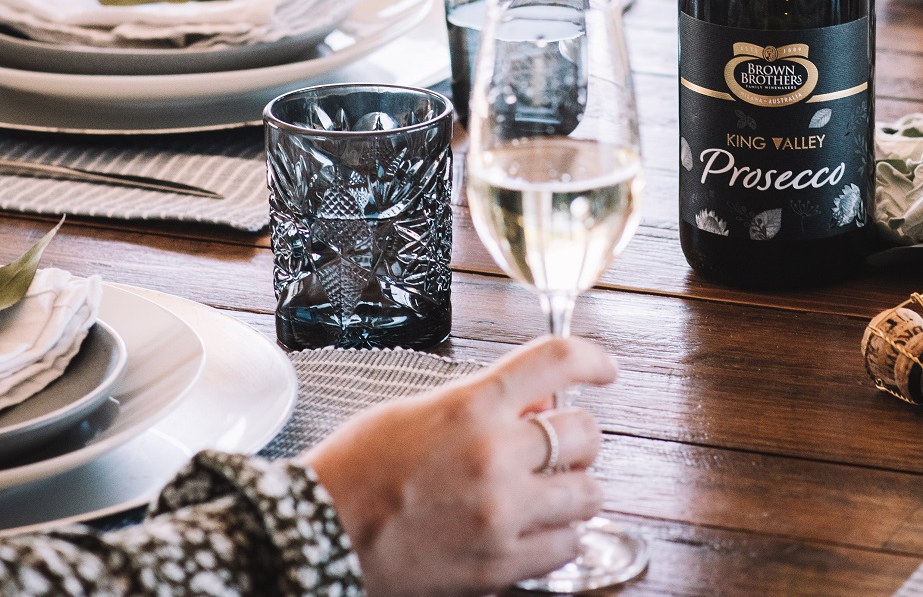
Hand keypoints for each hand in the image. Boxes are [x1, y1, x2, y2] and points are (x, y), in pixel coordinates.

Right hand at [305, 337, 616, 596]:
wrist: (318, 535)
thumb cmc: (357, 470)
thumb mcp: (417, 412)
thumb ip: (481, 403)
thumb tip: (538, 405)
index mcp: (472, 406)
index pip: (557, 360)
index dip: (592, 358)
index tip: (604, 369)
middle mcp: (494, 455)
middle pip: (585, 432)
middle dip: (576, 435)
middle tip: (556, 446)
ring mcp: (501, 513)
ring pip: (588, 492)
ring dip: (573, 488)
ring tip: (545, 491)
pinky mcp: (499, 564)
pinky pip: (567, 545)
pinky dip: (559, 535)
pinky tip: (533, 528)